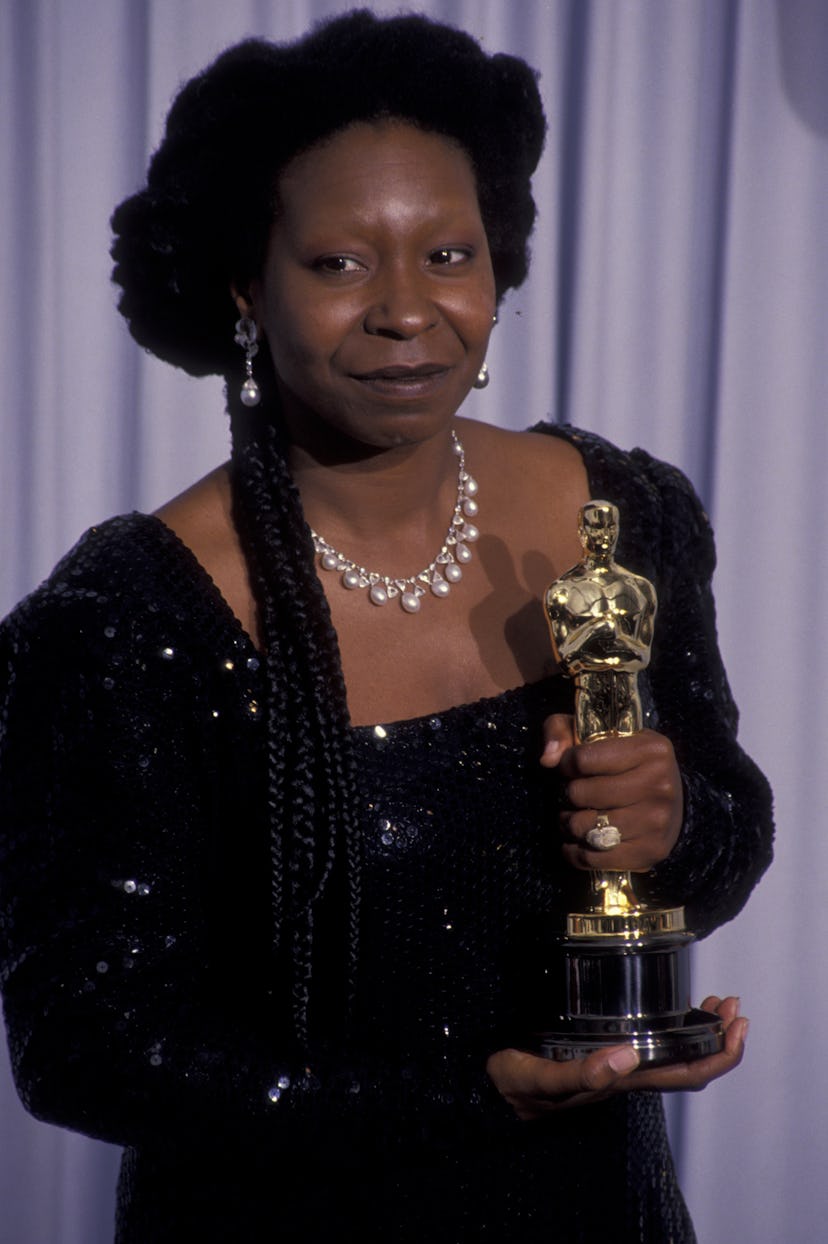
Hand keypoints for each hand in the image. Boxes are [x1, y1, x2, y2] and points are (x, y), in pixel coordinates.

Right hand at [487, 996, 746, 1119]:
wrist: (490, 1092)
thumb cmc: (516, 1087)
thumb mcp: (541, 1079)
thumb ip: (581, 1073)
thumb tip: (627, 1053)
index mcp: (621, 1082)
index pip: (687, 1074)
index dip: (719, 1055)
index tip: (735, 1024)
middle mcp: (626, 1074)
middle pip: (690, 1063)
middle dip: (718, 1037)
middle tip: (730, 1003)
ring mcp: (616, 1064)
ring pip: (674, 1053)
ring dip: (700, 1030)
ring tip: (712, 1002)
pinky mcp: (601, 1049)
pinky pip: (651, 1042)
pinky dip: (671, 1024)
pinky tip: (669, 1006)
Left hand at [540, 713, 682, 870]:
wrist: (674, 804)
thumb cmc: (626, 764)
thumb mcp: (599, 734)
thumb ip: (562, 730)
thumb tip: (547, 759)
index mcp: (650, 749)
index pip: (583, 759)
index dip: (567, 764)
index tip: (570, 768)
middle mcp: (659, 784)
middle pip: (581, 794)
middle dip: (568, 795)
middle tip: (574, 795)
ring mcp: (657, 820)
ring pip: (585, 828)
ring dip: (569, 824)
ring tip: (573, 817)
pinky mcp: (650, 851)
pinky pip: (594, 857)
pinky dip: (577, 852)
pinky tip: (578, 842)